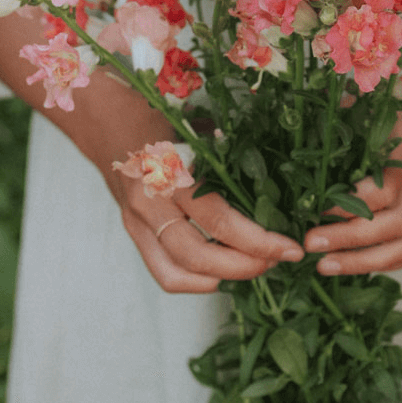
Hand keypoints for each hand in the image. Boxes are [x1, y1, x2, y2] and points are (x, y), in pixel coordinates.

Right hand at [93, 92, 304, 295]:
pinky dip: (197, 282)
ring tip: (255, 267)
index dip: (260, 242)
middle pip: (198, 256)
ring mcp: (137, 222)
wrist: (110, 122)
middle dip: (245, 266)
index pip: (220, 222)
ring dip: (222, 278)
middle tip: (278, 261)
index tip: (291, 248)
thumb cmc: (165, 121)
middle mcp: (151, 202)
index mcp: (172, 172)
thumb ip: (232, 159)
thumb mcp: (200, 131)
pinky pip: (164, 273)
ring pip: (178, 273)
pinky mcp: (134, 234)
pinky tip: (223, 273)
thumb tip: (281, 188)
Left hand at [302, 109, 401, 275]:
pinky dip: (383, 263)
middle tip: (312, 246)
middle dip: (350, 240)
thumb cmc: (375, 112)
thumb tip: (289, 160)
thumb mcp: (353, 108)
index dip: (349, 207)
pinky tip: (350, 265)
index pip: (385, 189)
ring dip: (365, 261)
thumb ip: (330, 129)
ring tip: (326, 266)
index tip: (314, 213)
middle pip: (397, 222)